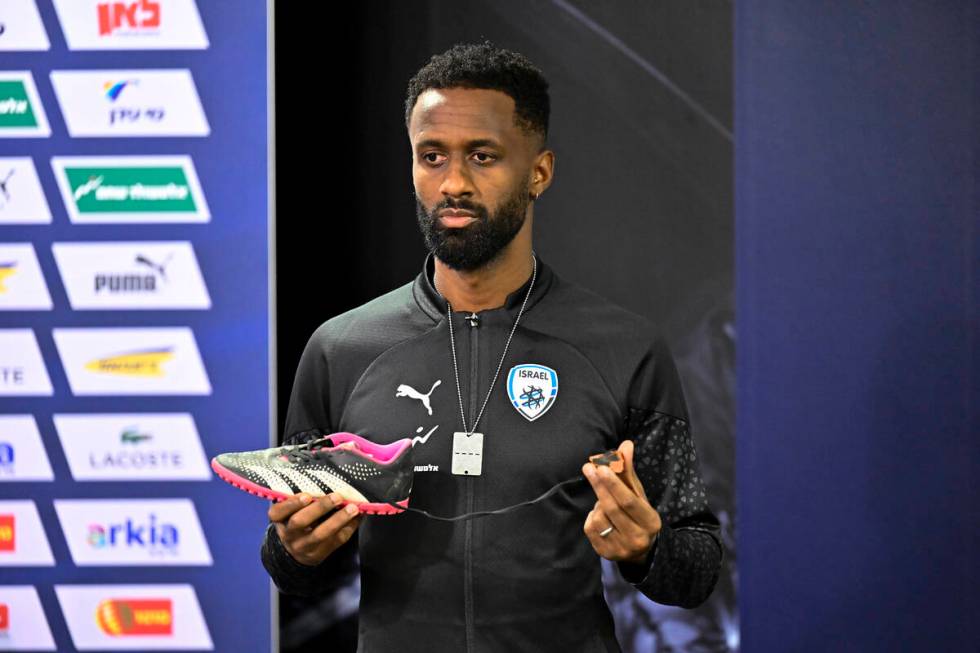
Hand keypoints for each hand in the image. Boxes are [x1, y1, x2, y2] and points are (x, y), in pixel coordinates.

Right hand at [268, 493, 361, 566]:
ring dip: (338, 519)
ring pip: (320, 534)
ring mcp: (304, 546)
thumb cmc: (295, 518)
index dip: (292, 503)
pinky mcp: (319, 554)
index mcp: (279, 519)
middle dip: (320, 508)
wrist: (295, 551)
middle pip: (300, 522)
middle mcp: (289, 534)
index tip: (307, 495)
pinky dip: (348, 527)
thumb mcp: (290, 509)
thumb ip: (299, 497)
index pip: (278, 512)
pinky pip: (335, 541)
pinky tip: (357, 517)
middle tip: (337, 497)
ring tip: (353, 508)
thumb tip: (325, 479)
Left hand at [582, 440, 660, 563]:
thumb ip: (629, 470)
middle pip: (612, 508)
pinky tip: (600, 515)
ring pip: (599, 517)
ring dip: (597, 503)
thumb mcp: (638, 494)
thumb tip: (626, 443)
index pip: (628, 501)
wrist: (640, 549)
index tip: (600, 467)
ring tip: (603, 500)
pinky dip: (591, 516)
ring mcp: (621, 549)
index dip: (613, 483)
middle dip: (599, 486)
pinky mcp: (606, 554)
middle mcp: (638, 538)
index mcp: (651, 522)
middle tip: (588, 468)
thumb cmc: (637, 513)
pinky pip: (590, 528)